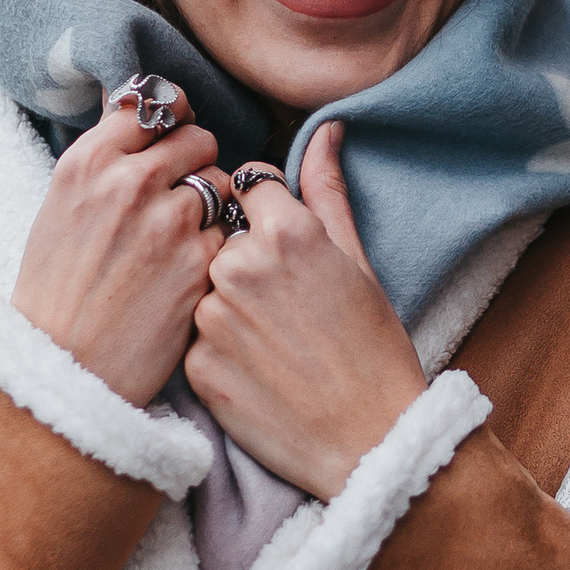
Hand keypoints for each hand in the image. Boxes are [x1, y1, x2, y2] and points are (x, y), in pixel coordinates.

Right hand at [9, 86, 225, 404]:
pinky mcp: (201, 261)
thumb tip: (138, 109)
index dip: (169, 122)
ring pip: (221, 182)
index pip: (152, 108)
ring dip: (212, 203)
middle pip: (196, 139)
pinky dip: (218, 244)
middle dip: (195, 162)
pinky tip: (192, 268)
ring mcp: (169, 221)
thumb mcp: (61, 206)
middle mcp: (129, 182)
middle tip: (178, 195)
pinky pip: (230, 229)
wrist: (64, 365)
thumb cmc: (57, 289)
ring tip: (181, 237)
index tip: (172, 135)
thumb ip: (103, 159)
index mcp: (88, 162)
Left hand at [185, 124, 425, 497]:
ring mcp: (212, 317)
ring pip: (204, 287)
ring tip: (274, 343)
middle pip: (222, 237)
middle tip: (286, 306)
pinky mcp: (195, 364)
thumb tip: (324, 129)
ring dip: (229, 305)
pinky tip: (257, 370)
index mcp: (287, 231)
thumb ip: (327, 190)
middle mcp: (240, 266)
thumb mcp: (358, 262)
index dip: (266, 212)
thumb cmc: (374, 349)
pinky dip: (219, 349)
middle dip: (245, 259)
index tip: (285, 244)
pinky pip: (195, 337)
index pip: (247, 185)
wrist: (367, 440)